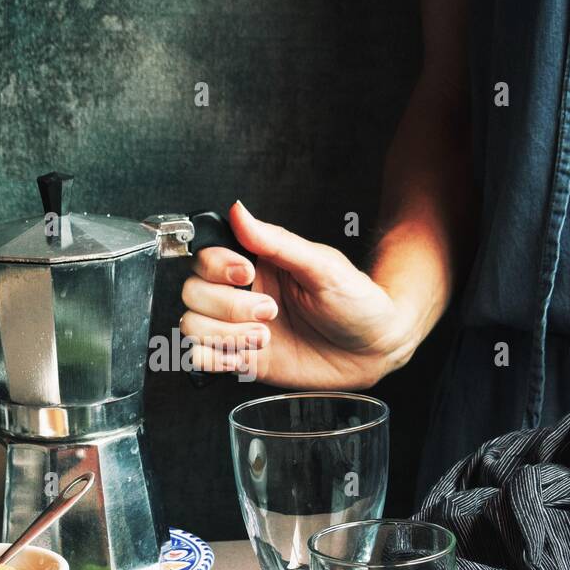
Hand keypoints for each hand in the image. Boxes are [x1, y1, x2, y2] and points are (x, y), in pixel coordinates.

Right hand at [180, 202, 419, 387]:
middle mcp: (240, 293)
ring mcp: (238, 327)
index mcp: (256, 263)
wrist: (376, 349)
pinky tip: (244, 356)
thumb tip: (239, 210)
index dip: (218, 268)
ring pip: (192, 325)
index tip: (248, 274)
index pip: (205, 258)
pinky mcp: (242, 358)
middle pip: (193, 293)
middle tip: (271, 311)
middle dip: (229, 306)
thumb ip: (276, 240)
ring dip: (224, 334)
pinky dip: (214, 358)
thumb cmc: (358, 302)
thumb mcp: (322, 266)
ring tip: (264, 337)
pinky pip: (201, 358)